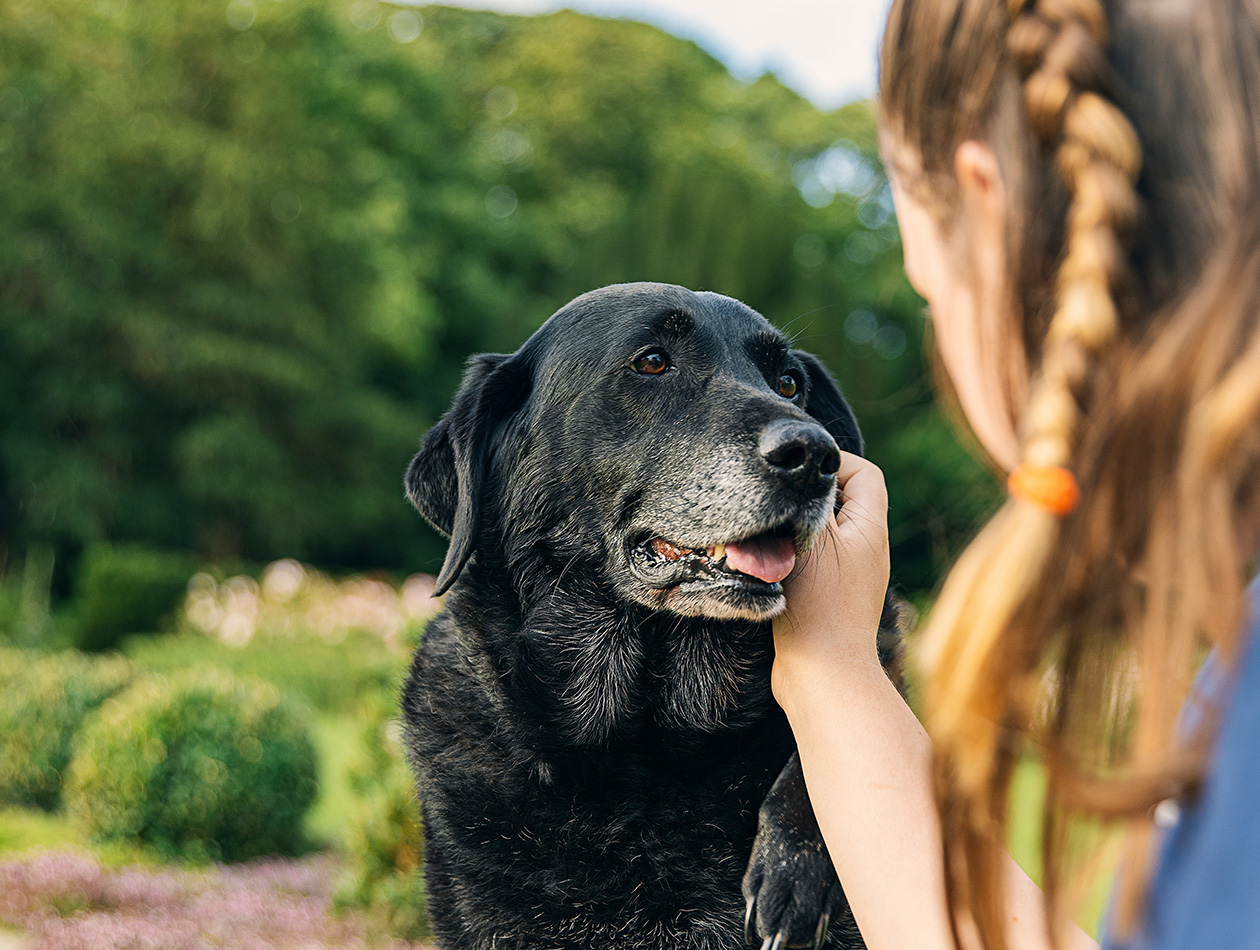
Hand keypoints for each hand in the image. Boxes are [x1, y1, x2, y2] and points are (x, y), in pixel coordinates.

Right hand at [772, 452, 889, 706]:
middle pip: (842, 501)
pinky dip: (790, 555)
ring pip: (822, 532)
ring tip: (768, 534)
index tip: (798, 472)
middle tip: (777, 500)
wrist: (822, 675)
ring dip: (794, 528)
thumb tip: (804, 470)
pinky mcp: (829, 599)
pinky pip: (812, 561)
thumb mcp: (814, 539)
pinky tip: (766, 564)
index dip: (834, 462)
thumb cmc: (819, 605)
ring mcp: (850, 576)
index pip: (864, 473)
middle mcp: (866, 549)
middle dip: (807, 495)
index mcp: (870, 528)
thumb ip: (810, 499)